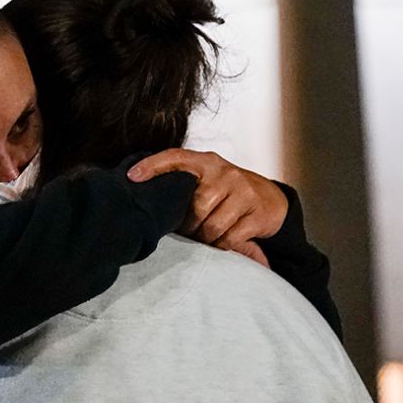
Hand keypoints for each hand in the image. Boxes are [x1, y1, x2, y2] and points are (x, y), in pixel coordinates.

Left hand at [127, 149, 287, 258]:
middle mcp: (224, 172)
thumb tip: (143, 198)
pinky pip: (229, 238)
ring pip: (211, 226)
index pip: (175, 157)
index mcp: (206, 162)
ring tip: (205, 237)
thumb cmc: (227, 193)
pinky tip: (221, 242)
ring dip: (204, 238)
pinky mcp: (257, 212)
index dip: (152, 165)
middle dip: (188, 226)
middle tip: (188, 231)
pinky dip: (221, 245)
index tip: (131, 177)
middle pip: (194, 207)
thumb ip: (183, 184)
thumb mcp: (207, 181)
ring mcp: (243, 191)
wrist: (271, 200)